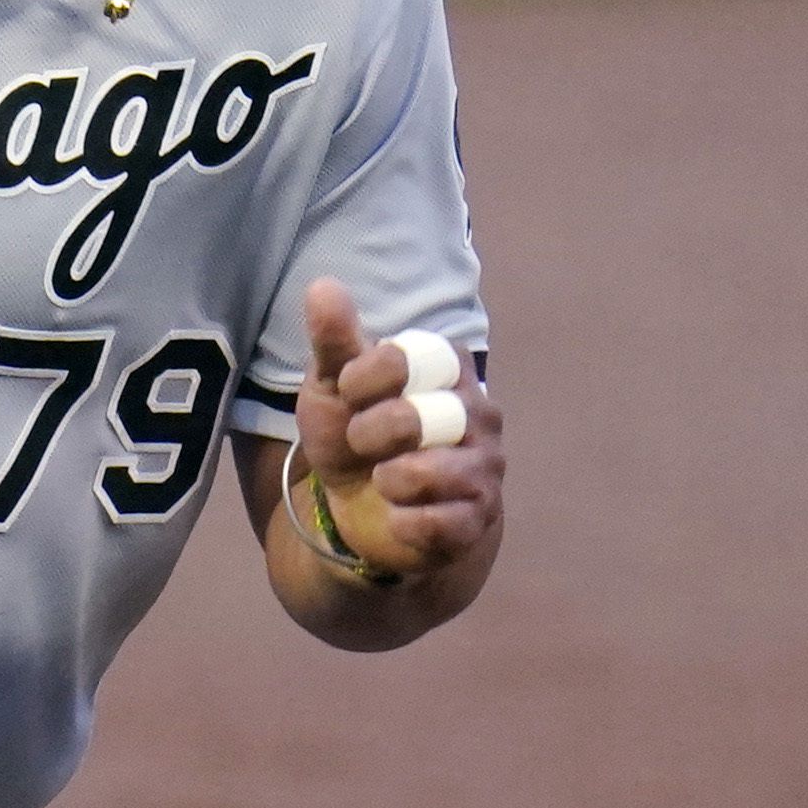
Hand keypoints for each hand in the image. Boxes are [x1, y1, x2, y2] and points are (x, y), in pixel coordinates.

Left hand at [280, 276, 503, 591]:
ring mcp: (485, 467)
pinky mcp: (478, 519)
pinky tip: (399, 515)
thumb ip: (335, 341)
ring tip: (385, 480)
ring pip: (429, 472)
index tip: (350, 392)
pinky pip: (437, 522)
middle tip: (364, 441)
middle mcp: (479, 412)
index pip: (407, 358)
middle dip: (371, 433)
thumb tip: (322, 285)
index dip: (363, 378)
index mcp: (448, 369)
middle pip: (417, 416)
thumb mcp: (335, 388)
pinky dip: (403, 521)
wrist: (367, 513)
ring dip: (389, 480)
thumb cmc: (357, 437)